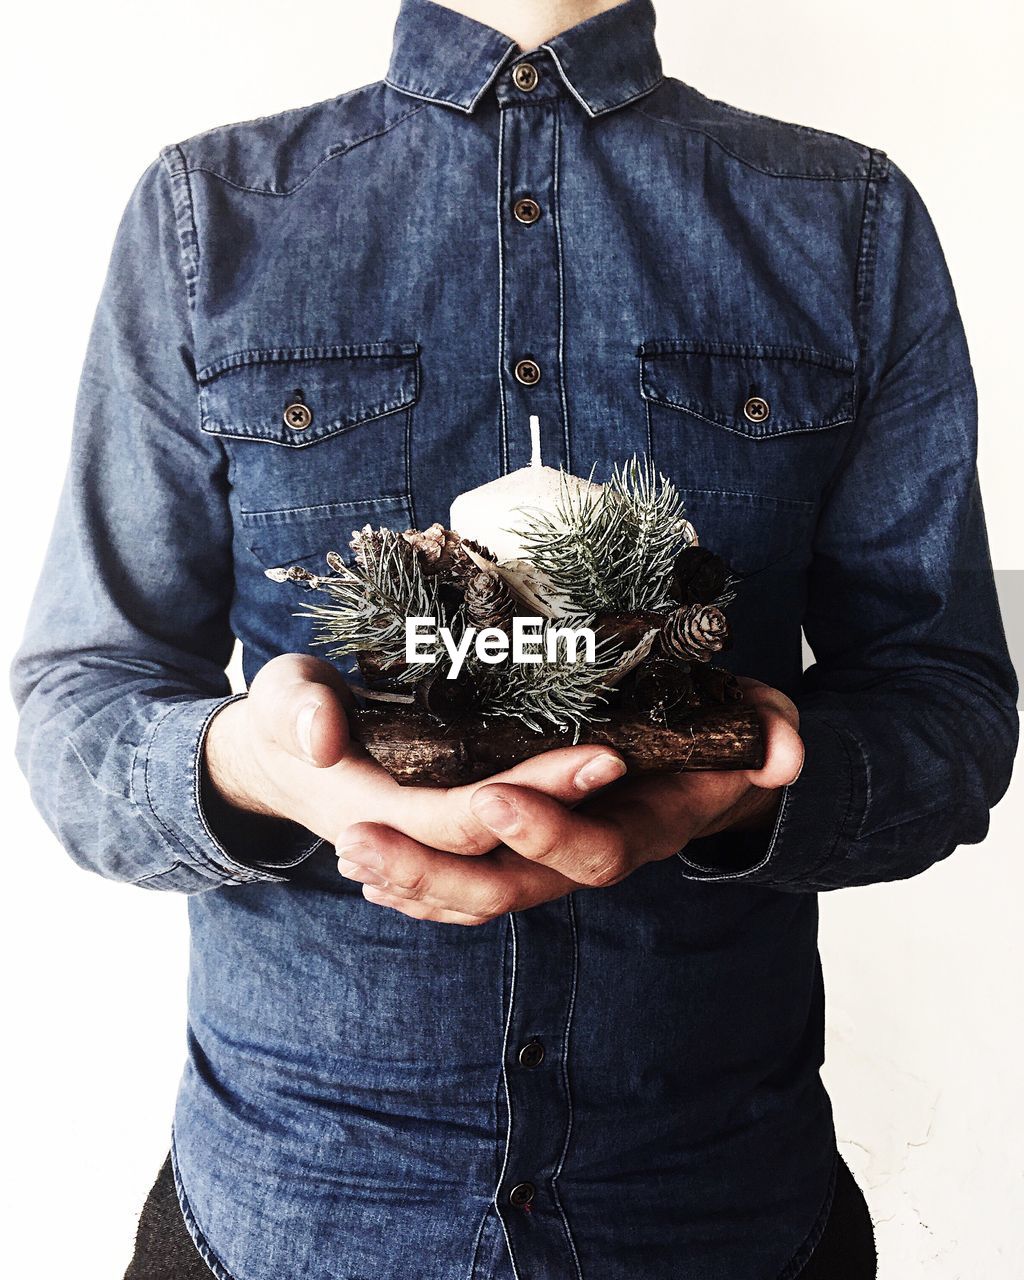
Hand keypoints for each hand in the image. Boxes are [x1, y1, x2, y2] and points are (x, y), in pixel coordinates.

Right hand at [202, 653, 628, 856]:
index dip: (529, 799)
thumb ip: (293, 710)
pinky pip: (505, 856)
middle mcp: (416, 844)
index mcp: (374, 818)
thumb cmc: (286, 717)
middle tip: (614, 757)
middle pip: (500, 848)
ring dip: (564, 825)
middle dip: (562, 807)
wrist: (280, 758)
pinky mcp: (455, 833)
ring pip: (512, 863)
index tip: (591, 755)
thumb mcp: (279, 696)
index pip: (461, 824)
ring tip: (613, 770)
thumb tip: (322, 734)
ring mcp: (438, 845)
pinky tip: (587, 793)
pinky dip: (546, 836)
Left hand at [333, 678, 802, 924]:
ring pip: (473, 892)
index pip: (591, 848)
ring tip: (349, 849)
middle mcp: (587, 857)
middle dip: (438, 870)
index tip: (494, 798)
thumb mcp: (750, 724)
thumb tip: (785, 753)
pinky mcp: (519, 854)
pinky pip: (463, 885)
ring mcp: (548, 863)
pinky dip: (414, 885)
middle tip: (366, 837)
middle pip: (509, 888)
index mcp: (639, 829)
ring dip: (409, 877)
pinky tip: (362, 869)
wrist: (704, 776)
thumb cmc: (716, 740)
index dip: (547, 829)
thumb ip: (767, 730)